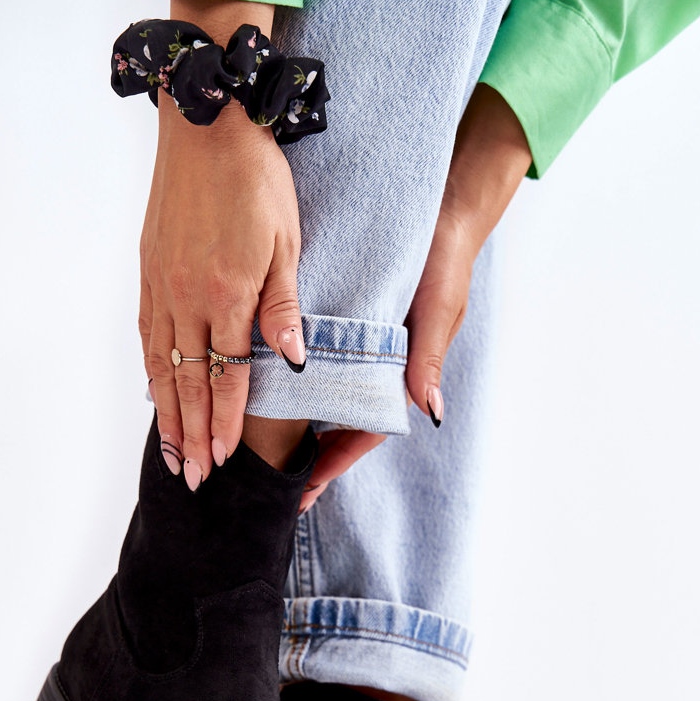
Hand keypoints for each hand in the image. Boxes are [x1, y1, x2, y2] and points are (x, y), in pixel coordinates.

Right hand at [140, 3, 304, 489]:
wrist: (207, 124)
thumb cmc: (256, 180)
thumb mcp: (287, 243)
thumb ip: (283, 306)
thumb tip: (288, 360)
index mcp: (227, 295)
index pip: (227, 375)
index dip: (227, 421)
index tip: (224, 458)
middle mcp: (187, 298)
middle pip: (189, 382)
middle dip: (192, 435)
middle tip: (191, 477)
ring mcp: (162, 286)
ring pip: (161, 366)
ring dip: (167, 414)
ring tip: (170, 452)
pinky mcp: (149, 272)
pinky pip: (146, 335)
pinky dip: (150, 373)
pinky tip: (153, 394)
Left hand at [299, 85, 532, 512]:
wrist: (440, 207)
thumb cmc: (444, 260)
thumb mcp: (437, 308)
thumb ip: (428, 357)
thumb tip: (429, 408)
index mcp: (399, 374)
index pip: (361, 432)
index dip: (331, 465)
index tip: (302, 493)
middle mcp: (374, 368)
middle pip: (334, 424)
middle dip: (305, 457)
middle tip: (266, 484)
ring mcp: (356, 348)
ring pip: (320, 398)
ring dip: (293, 423)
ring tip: (255, 449)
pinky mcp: (341, 320)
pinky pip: (313, 359)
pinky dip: (290, 377)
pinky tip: (259, 387)